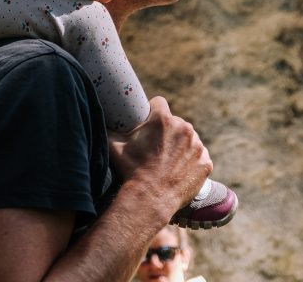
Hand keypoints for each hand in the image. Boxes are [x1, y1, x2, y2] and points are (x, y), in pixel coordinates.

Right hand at [110, 96, 211, 212]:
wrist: (150, 199)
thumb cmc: (131, 171)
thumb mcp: (114, 145)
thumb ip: (108, 127)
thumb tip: (97, 116)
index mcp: (163, 118)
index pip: (159, 103)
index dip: (153, 112)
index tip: (149, 123)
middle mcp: (184, 128)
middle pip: (176, 122)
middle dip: (168, 131)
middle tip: (157, 147)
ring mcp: (197, 146)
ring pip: (189, 138)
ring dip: (181, 145)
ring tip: (168, 160)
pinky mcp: (205, 163)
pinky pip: (200, 156)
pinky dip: (192, 161)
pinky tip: (180, 170)